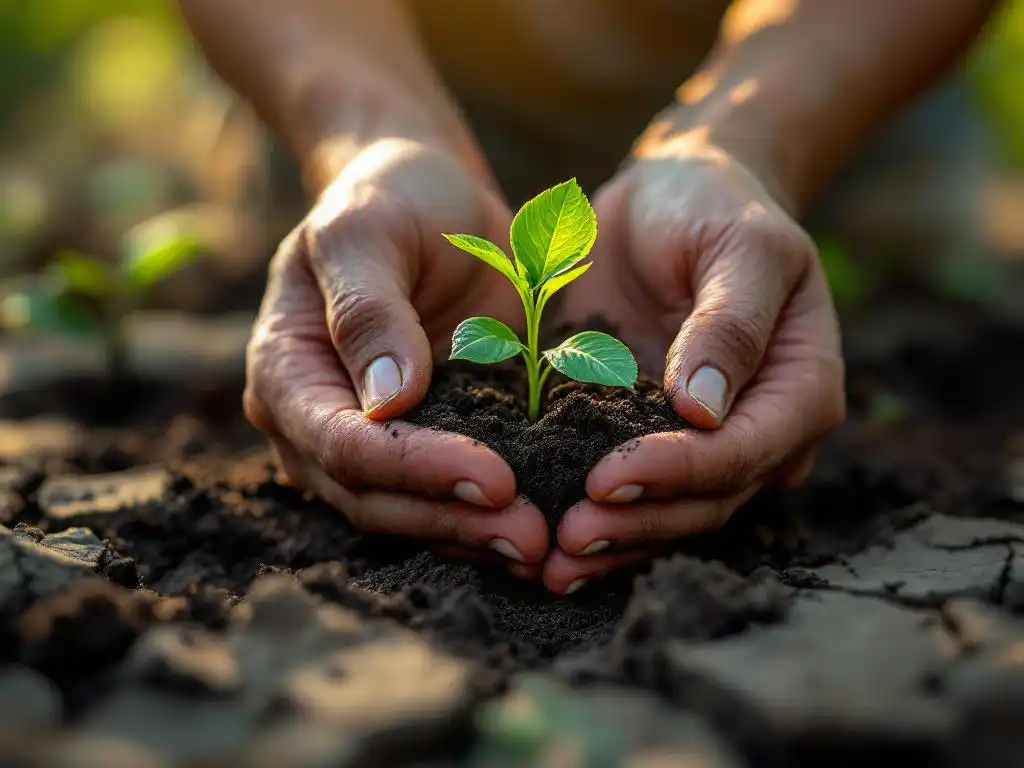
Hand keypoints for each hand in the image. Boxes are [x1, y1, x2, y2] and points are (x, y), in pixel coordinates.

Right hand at [244, 138, 547, 568]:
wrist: (425, 197)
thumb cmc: (388, 198)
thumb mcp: (367, 230)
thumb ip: (367, 309)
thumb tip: (387, 402)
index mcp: (286, 371)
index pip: (342, 442)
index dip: (415, 467)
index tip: (495, 477)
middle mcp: (315, 422)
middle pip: (374, 495)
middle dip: (451, 517)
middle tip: (533, 536)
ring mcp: (366, 441)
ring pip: (409, 512)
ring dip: (474, 533)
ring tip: (546, 547)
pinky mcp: (420, 443)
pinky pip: (444, 496)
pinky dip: (486, 515)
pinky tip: (544, 529)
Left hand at [545, 139, 845, 593]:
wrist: (671, 197)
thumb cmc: (715, 206)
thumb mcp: (741, 244)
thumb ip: (730, 323)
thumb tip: (703, 411)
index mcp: (799, 387)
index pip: (743, 451)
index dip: (678, 473)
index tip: (607, 479)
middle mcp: (761, 430)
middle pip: (706, 500)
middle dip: (638, 524)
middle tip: (565, 544)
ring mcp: (706, 442)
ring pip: (668, 513)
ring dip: (612, 542)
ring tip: (549, 564)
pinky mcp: (651, 437)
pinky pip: (628, 490)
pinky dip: (592, 517)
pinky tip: (544, 543)